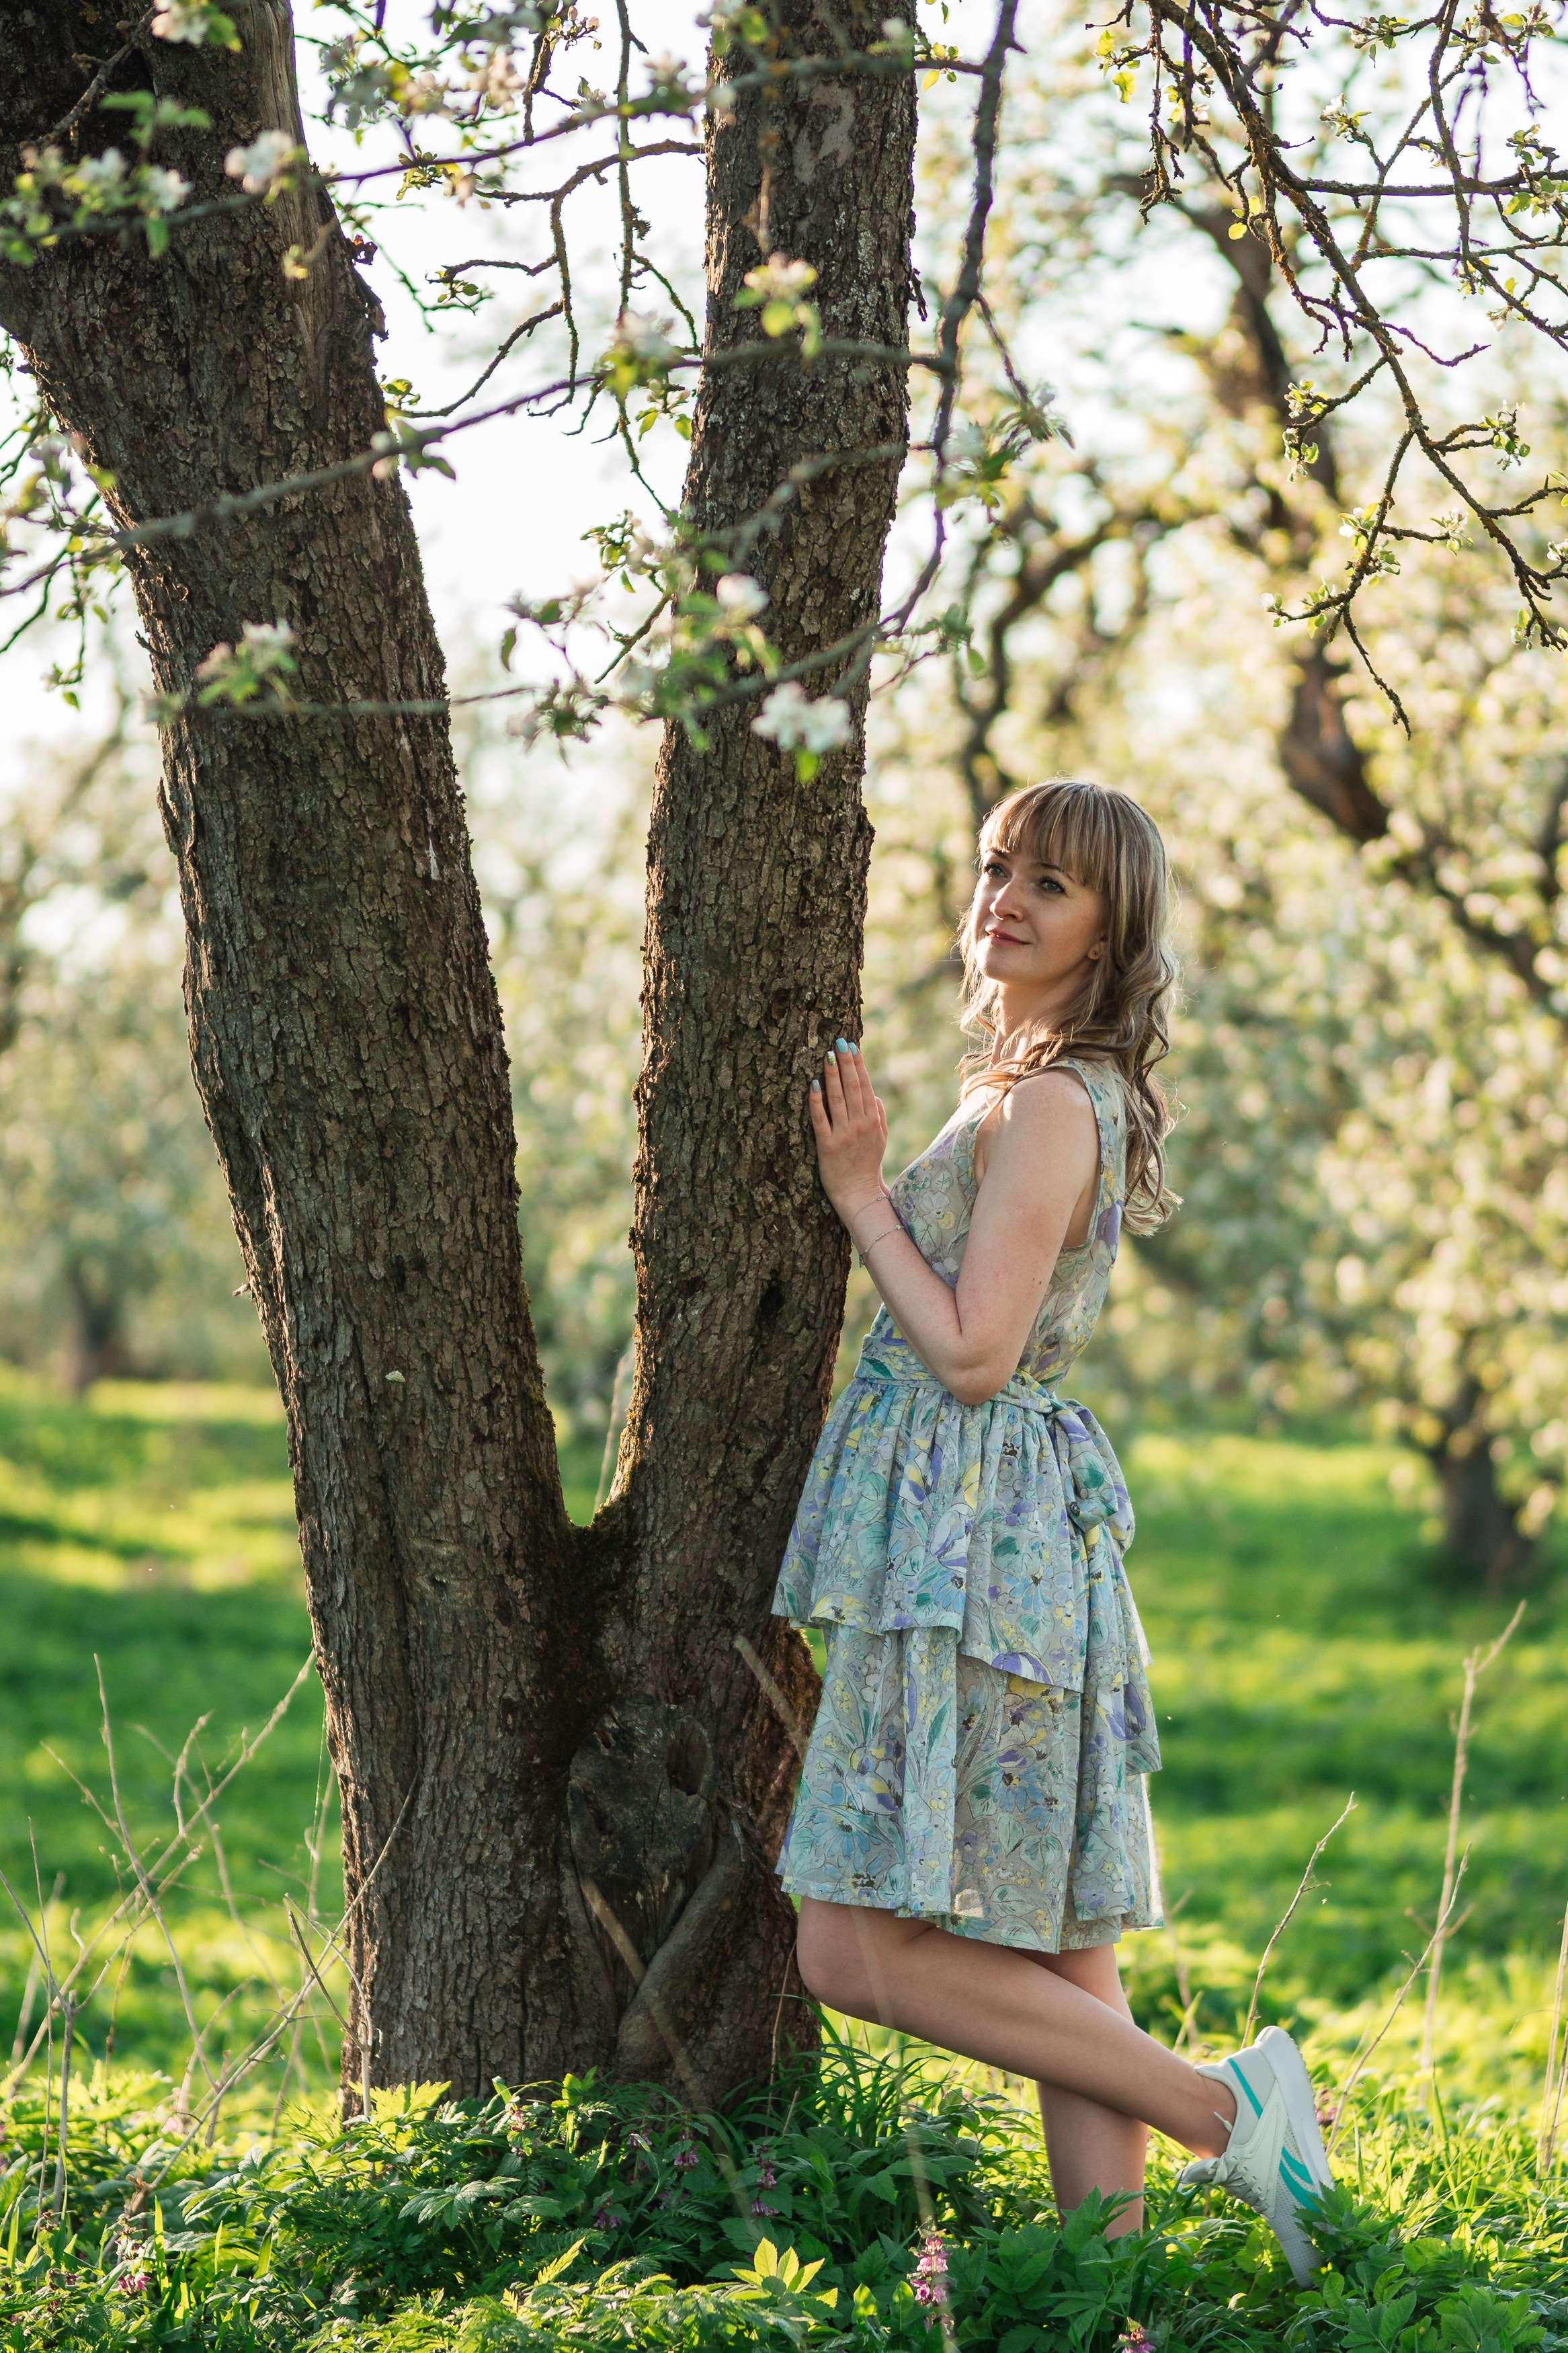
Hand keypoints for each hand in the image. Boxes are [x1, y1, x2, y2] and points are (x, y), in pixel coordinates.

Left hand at [809, 1039, 888, 1226]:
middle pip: (852, 1088)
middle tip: (838, 1041)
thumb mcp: (881, 1139)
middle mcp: (860, 1125)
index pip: (865, 1086)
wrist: (859, 1194)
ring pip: (837, 1099)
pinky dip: (816, 1101)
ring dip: (832, 1075)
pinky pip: (820, 1119)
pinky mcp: (826, 1146)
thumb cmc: (868, 1165)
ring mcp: (843, 1135)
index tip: (852, 1046)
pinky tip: (813, 1084)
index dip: (858, 1065)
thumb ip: (879, 1115)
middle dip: (846, 1063)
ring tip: (827, 1055)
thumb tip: (875, 1094)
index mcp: (873, 1120)